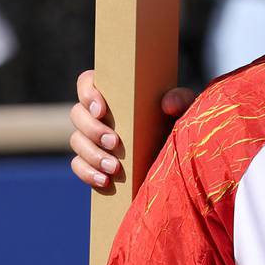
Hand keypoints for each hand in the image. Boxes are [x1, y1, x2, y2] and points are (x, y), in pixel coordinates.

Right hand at [69, 69, 193, 189]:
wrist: (182, 157)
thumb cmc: (181, 124)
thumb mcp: (186, 110)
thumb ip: (181, 100)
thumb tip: (168, 103)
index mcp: (116, 94)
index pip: (88, 83)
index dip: (87, 93)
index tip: (101, 110)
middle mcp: (99, 115)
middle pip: (78, 114)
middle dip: (93, 130)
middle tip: (115, 142)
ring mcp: (93, 139)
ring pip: (77, 142)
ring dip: (92, 155)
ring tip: (114, 167)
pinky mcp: (94, 161)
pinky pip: (79, 166)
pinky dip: (88, 174)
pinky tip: (105, 181)